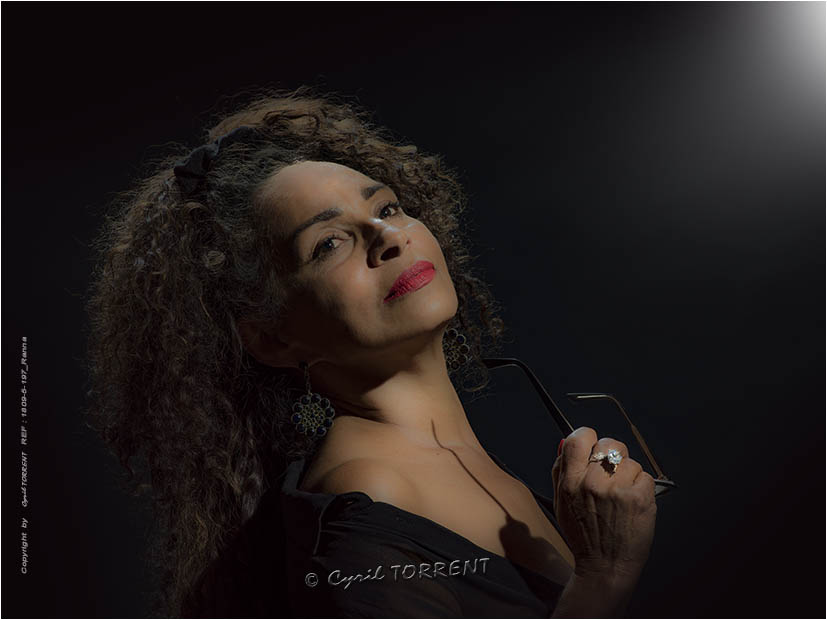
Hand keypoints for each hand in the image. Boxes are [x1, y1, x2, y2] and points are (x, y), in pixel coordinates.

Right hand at [551, 426, 656, 585]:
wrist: (605, 568)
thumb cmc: (584, 536)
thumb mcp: (561, 502)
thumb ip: (561, 470)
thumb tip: (566, 443)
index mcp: (570, 481)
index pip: (579, 438)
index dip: (588, 437)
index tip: (592, 445)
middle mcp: (592, 482)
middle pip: (610, 444)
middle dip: (613, 456)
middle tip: (612, 474)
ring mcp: (617, 490)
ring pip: (630, 461)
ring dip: (628, 475)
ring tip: (621, 497)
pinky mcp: (639, 498)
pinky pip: (645, 476)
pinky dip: (642, 488)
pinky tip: (632, 504)